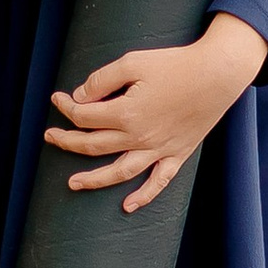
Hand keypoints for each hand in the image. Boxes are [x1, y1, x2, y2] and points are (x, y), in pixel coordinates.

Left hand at [45, 12, 267, 212]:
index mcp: (125, 113)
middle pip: (94, 145)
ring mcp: (159, 149)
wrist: (218, 74)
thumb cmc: (176, 64)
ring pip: (119, 171)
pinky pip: (158, 181)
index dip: (66, 107)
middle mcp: (139, 136)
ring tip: (73, 183)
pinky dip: (143, 196)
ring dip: (94, 180)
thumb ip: (102, 80)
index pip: (84, 116)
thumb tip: (80, 97)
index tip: (58, 98)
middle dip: (67, 142)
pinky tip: (127, 206)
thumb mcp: (133, 62)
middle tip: (50, 137)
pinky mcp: (178, 154)